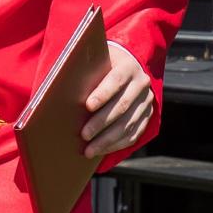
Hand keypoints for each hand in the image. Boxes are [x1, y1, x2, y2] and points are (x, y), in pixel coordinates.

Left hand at [81, 43, 153, 158]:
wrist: (126, 66)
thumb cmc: (102, 64)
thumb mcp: (97, 61)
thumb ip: (87, 71)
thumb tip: (65, 88)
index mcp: (128, 66)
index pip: (116, 80)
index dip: (102, 94)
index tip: (87, 106)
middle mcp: (141, 83)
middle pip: (121, 106)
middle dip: (101, 122)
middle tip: (84, 134)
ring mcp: (146, 102)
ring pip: (128, 124)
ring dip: (107, 140)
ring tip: (89, 150)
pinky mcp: (147, 116)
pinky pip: (134, 135)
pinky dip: (116, 145)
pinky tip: (101, 150)